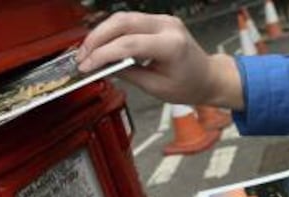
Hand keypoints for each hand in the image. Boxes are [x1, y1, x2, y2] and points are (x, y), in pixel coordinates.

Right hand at [77, 12, 242, 109]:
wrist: (207, 77)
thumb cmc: (189, 85)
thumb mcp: (156, 87)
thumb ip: (129, 74)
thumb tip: (104, 66)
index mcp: (171, 45)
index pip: (128, 44)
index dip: (102, 55)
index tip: (86, 66)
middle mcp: (168, 26)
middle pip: (122, 22)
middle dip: (96, 38)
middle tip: (81, 56)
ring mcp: (164, 20)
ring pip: (124, 17)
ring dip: (102, 33)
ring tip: (87, 51)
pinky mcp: (159, 21)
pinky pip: (131, 21)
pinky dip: (113, 32)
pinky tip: (102, 44)